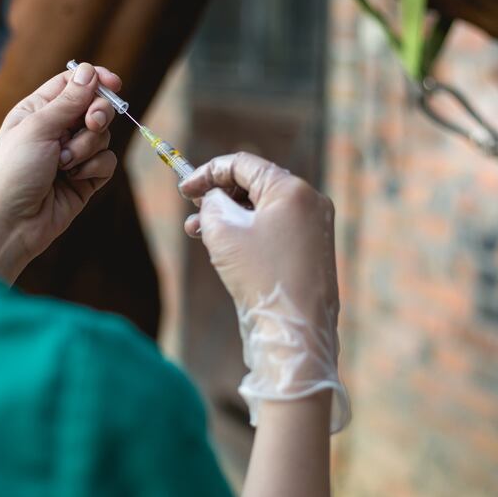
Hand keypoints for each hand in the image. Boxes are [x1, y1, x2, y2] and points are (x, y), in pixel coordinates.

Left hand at [0, 63, 118, 281]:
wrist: (12, 224)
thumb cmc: (13, 172)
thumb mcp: (38, 128)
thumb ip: (68, 101)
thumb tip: (90, 70)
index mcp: (38, 110)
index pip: (73, 84)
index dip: (95, 81)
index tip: (114, 84)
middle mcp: (56, 130)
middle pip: (95, 107)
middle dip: (97, 114)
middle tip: (91, 123)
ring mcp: (73, 154)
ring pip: (103, 136)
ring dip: (87, 148)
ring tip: (64, 165)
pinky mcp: (86, 178)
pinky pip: (107, 161)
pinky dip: (94, 168)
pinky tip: (75, 179)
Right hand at [180, 152, 350, 433]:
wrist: (294, 332)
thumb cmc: (260, 276)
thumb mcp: (223, 230)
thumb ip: (213, 203)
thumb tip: (216, 199)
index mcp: (294, 189)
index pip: (244, 164)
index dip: (208, 172)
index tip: (183, 190)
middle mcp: (310, 204)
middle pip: (255, 186)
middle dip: (219, 197)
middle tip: (191, 212)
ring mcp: (314, 230)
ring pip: (263, 211)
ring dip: (229, 218)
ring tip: (198, 235)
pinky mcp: (311, 254)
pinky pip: (274, 232)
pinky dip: (248, 235)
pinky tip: (225, 251)